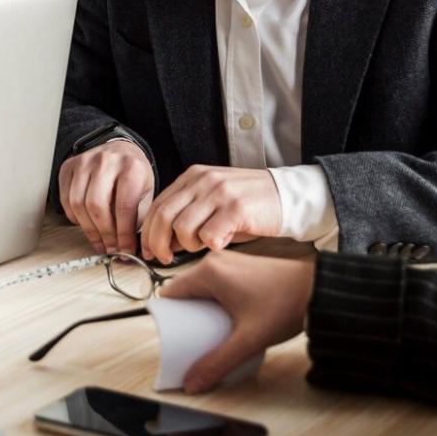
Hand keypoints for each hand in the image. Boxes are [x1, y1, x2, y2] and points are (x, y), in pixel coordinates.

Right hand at [57, 138, 153, 254]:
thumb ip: (139, 218)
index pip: (124, 207)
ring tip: (99, 240)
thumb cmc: (133, 174)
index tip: (124, 250)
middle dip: (104, 234)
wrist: (120, 150)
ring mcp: (84, 162)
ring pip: (78, 204)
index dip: (123, 234)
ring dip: (88, 229)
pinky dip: (75, 217)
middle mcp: (106, 161)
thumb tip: (127, 248)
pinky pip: (66, 199)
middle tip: (110, 248)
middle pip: (97, 206)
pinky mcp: (69, 167)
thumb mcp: (146, 192)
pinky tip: (86, 223)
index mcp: (131, 167)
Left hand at [139, 165, 281, 263]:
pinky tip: (224, 242)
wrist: (287, 196)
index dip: (148, 232)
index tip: (149, 250)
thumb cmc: (249, 205)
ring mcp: (220, 193)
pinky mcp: (236, 208)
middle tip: (165, 259)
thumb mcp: (213, 203)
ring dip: (189, 246)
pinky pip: (209, 236)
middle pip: (163, 216)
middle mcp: (203, 180)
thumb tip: (163, 242)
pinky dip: (212, 246)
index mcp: (194, 176)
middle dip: (158, 243)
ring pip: (183, 228)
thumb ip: (188, 216)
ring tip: (206, 244)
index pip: (158, 205)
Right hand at [160, 251, 315, 392]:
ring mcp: (231, 262)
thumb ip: (217, 363)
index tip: (169, 336)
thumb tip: (192, 382)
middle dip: (184, 316)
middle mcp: (216, 262)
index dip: (166, 316)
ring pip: (202, 287)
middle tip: (188, 340)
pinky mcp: (243, 267)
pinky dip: (215, 302)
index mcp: (209, 272)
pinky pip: (217, 284)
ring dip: (200, 309)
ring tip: (207, 333)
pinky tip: (225, 321)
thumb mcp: (247, 340)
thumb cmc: (284, 306)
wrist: (318, 290)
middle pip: (186, 291)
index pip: (171, 293)